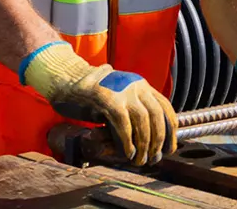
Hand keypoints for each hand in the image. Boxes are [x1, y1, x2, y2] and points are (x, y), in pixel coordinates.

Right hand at [21, 42, 176, 164]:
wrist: (66, 78)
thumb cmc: (91, 94)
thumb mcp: (119, 98)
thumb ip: (133, 112)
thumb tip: (146, 139)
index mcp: (141, 85)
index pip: (165, 107)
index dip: (170, 130)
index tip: (169, 147)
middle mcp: (136, 85)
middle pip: (157, 115)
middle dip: (158, 140)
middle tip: (153, 158)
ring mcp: (122, 90)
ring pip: (143, 120)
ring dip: (143, 144)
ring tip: (139, 159)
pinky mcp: (107, 98)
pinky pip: (123, 123)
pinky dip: (127, 140)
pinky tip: (127, 152)